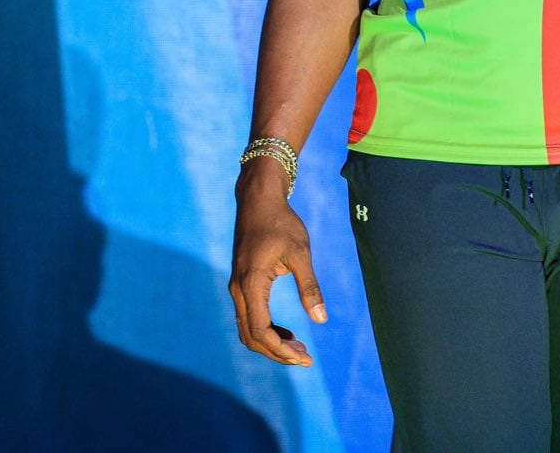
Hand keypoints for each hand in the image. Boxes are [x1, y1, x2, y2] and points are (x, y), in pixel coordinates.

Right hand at [229, 160, 326, 365]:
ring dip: (271, 344)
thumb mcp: (301, 253)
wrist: (258, 201)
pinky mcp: (242, 285)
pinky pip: (249, 318)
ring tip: (299, 350)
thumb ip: (309, 286)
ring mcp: (238, 288)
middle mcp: (239, 290)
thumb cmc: (282, 224)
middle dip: (277, 352)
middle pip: (251, 336)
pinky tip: (287, 333)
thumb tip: (321, 319)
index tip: (304, 358)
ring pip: (247, 330)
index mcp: (251, 284)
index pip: (261, 330)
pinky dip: (266, 331)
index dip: (281, 349)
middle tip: (305, 359)